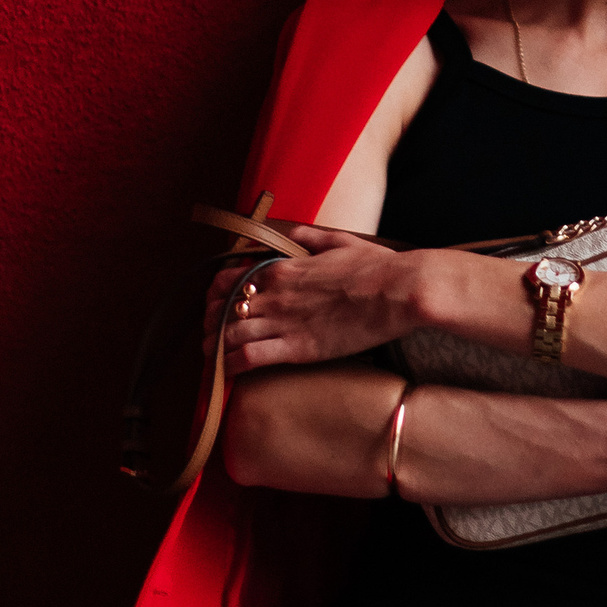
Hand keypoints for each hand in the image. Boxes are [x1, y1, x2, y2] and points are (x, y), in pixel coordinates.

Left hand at [206, 230, 427, 375]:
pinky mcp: (298, 348)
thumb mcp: (340, 241)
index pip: (229, 279)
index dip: (214, 295)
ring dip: (214, 348)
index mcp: (283, 269)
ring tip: (211, 358)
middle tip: (209, 335)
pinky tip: (226, 373)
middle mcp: (275, 294)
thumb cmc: (376, 267)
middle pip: (222, 309)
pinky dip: (231, 366)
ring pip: (229, 334)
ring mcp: (284, 322)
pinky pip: (250, 358)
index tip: (213, 305)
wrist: (398, 291)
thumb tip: (294, 234)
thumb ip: (310, 238)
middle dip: (209, 324)